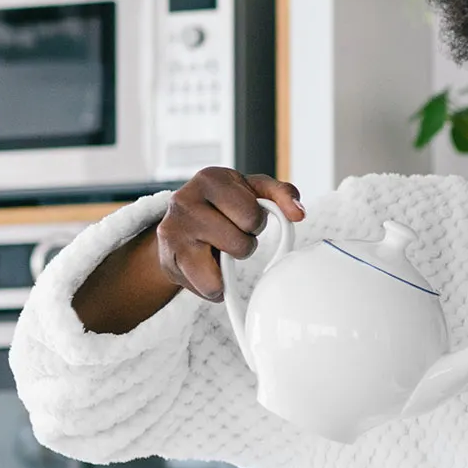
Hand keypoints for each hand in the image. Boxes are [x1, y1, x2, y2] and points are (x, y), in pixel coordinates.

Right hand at [156, 168, 305, 301]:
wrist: (180, 225)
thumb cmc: (223, 206)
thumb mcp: (253, 190)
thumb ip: (282, 195)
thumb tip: (298, 213)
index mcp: (210, 178)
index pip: (253, 216)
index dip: (255, 223)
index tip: (242, 217)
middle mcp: (184, 200)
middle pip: (241, 244)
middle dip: (243, 244)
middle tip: (228, 234)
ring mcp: (173, 231)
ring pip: (224, 270)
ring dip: (229, 266)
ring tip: (217, 249)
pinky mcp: (168, 261)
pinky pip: (210, 289)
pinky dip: (216, 286)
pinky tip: (206, 266)